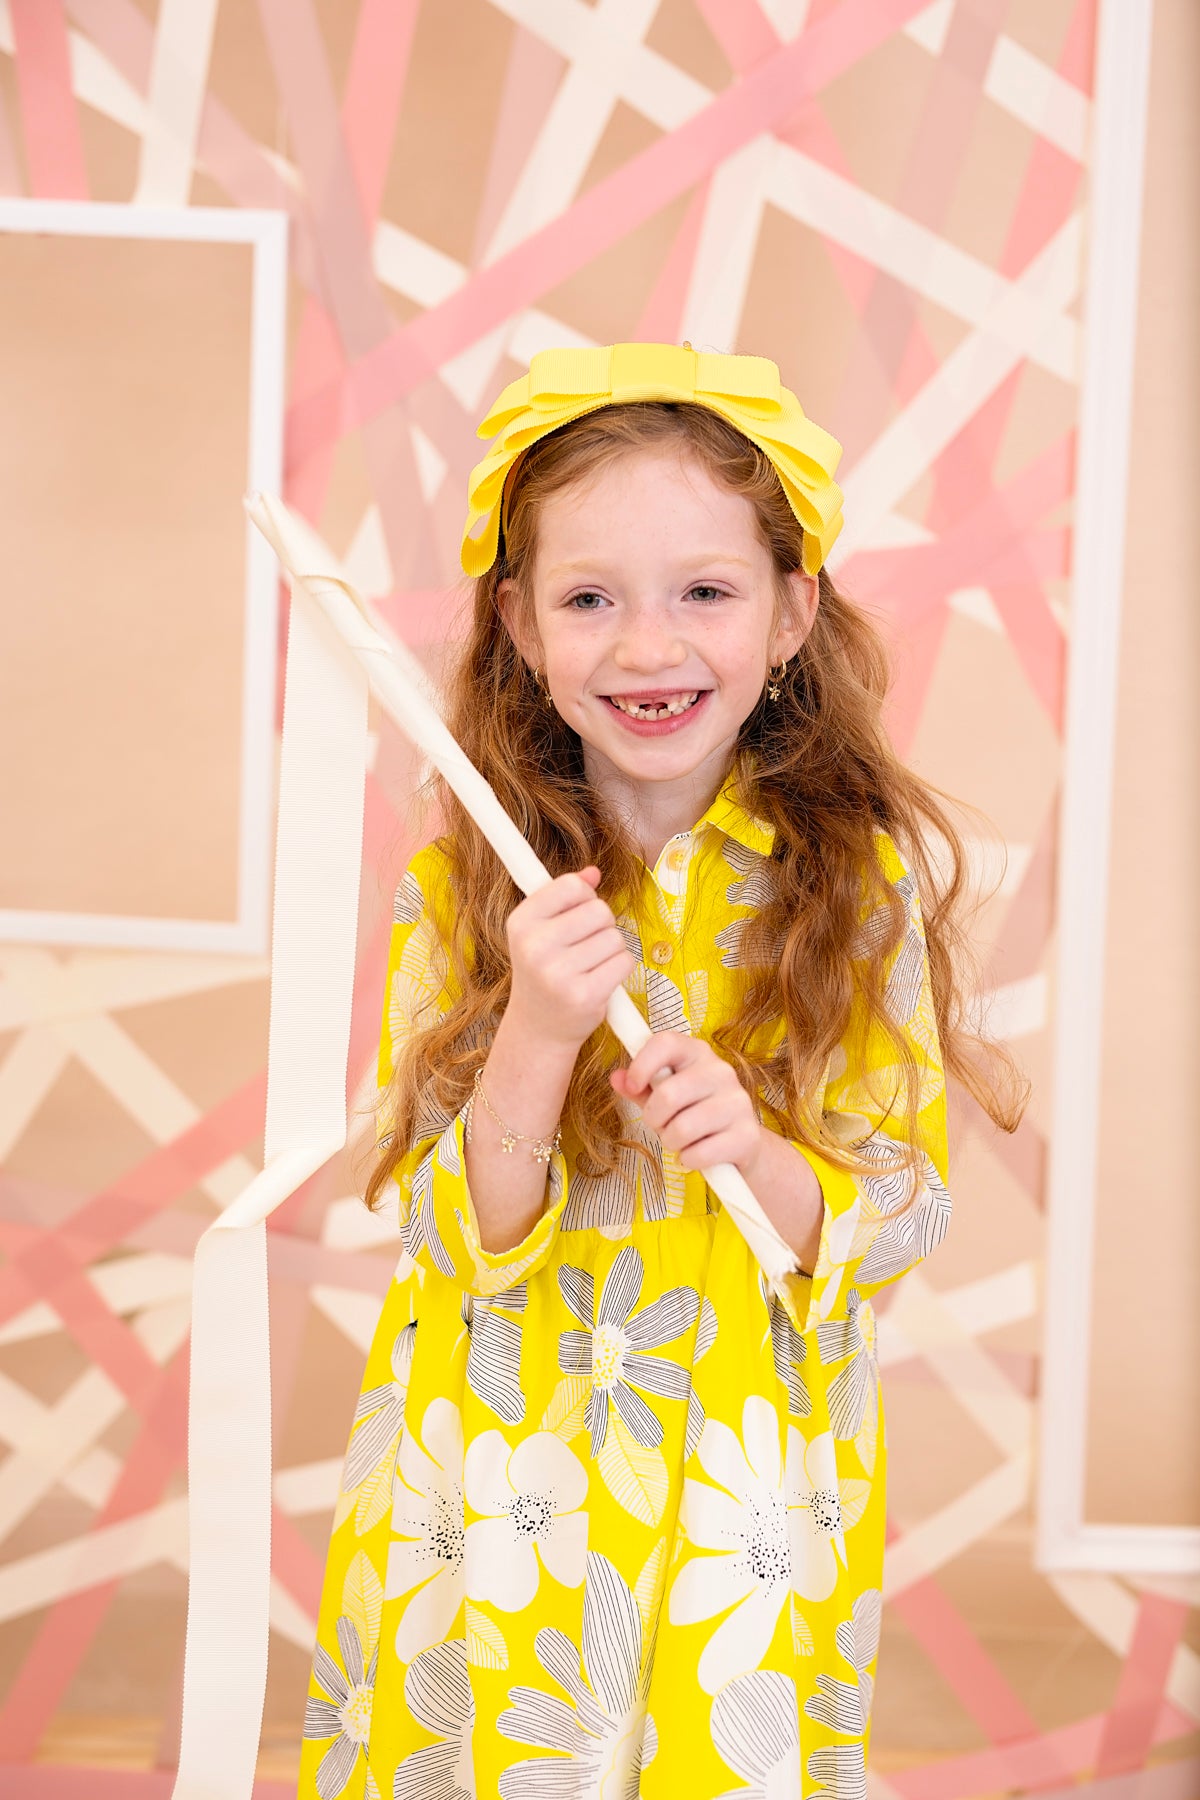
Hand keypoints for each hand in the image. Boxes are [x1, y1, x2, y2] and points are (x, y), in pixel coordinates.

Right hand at [506, 867, 635, 1049]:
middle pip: (599, 910)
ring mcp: (558, 973)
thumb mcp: (541, 931)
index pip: (571, 886)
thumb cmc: (543, 972)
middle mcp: (534, 947)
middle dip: (603, 925)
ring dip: (612, 949)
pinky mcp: (584, 995)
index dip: (585, 897)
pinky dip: (620, 968)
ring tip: (591, 966)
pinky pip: (624, 962)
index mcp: (521, 923)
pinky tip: (601, 980)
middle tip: (586, 946)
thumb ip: (565, 897)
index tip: (577, 914)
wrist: (538, 1027)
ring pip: (615, 937)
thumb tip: (593, 872)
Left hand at [611, 1031, 763, 1174]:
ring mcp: (738, 1102)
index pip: (665, 1043)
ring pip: (683, 1128)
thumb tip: (617, 1078)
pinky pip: (700, 1153)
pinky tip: (696, 1154)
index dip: (642, 1064)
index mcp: (697, 1053)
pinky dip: (689, 1160)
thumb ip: (639, 1087)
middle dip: (654, 1118)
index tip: (632, 1086)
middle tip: (661, 1125)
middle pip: (669, 1094)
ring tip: (680, 1141)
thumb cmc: (693, 1113)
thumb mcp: (662, 1096)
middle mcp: (721, 1071)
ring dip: (671, 1142)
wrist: (740, 1142)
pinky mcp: (747, 1134)